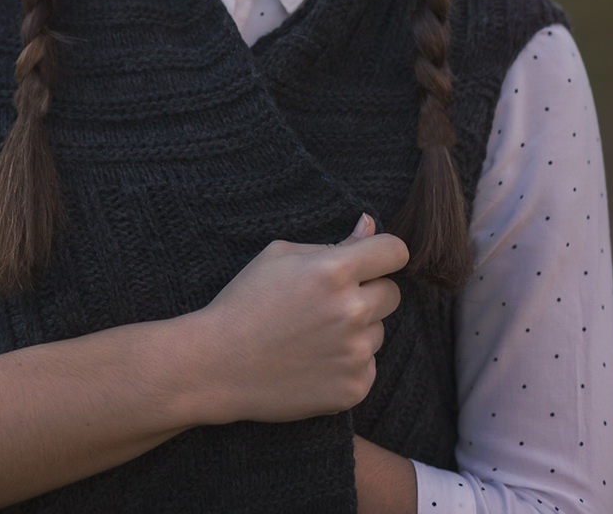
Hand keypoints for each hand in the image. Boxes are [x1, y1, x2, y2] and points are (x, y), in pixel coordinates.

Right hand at [182, 213, 408, 425]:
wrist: (217, 366)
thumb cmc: (245, 303)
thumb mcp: (279, 257)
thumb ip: (334, 242)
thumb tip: (370, 225)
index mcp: (334, 271)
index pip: (395, 251)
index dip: (384, 254)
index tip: (372, 262)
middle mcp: (351, 311)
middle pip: (392, 293)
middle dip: (368, 293)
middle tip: (329, 305)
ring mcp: (355, 354)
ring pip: (378, 333)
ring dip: (356, 332)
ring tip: (312, 337)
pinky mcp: (354, 388)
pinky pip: (367, 367)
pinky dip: (347, 365)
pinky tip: (312, 364)